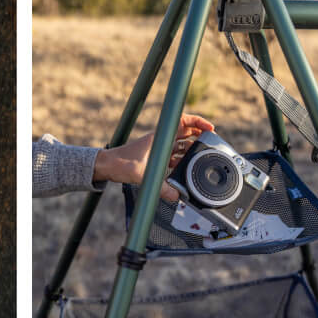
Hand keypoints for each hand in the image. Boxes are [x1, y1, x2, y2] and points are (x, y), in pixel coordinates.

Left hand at [97, 114, 214, 200]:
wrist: (106, 167)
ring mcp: (158, 149)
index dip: (198, 122)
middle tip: (211, 144)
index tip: (211, 128)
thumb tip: (176, 196)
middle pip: (186, 134)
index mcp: (160, 137)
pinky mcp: (154, 158)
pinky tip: (184, 170)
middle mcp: (161, 140)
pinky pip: (172, 157)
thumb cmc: (120, 164)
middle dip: (199, 137)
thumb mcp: (143, 175)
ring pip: (180, 146)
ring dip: (190, 151)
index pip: (183, 121)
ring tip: (200, 158)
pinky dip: (179, 161)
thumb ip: (161, 188)